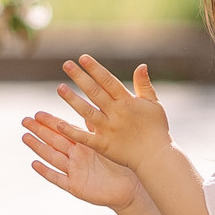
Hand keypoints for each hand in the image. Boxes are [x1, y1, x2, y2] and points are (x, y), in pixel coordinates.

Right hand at [21, 109, 138, 208]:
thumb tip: (91, 107)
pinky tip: (34, 164)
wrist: (130, 188)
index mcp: (84, 144)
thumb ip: (97, 129)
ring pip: (52, 157)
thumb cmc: (123, 165)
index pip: (64, 130)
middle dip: (39, 131)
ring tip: (25, 137)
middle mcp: (76, 156)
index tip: (37, 113)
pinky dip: (46, 172)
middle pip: (54, 141)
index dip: (50, 122)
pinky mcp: (75, 186)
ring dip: (38, 147)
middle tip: (25, 121)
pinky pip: (57, 178)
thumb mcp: (109, 143)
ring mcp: (74, 171)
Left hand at [47, 54, 172, 173]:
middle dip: (80, 77)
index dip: (95, 69)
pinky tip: (58, 124)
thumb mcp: (154, 104)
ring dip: (72, 100)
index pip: (108, 81)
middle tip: (66, 64)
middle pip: (95, 92)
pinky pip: (85, 137)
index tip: (82, 57)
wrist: (156, 156)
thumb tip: (141, 65)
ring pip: (87, 112)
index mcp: (128, 101)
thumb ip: (144, 85)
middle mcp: (116, 113)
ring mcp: (108, 129)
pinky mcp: (103, 145)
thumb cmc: (156, 128)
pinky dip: (72, 131)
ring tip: (59, 88)